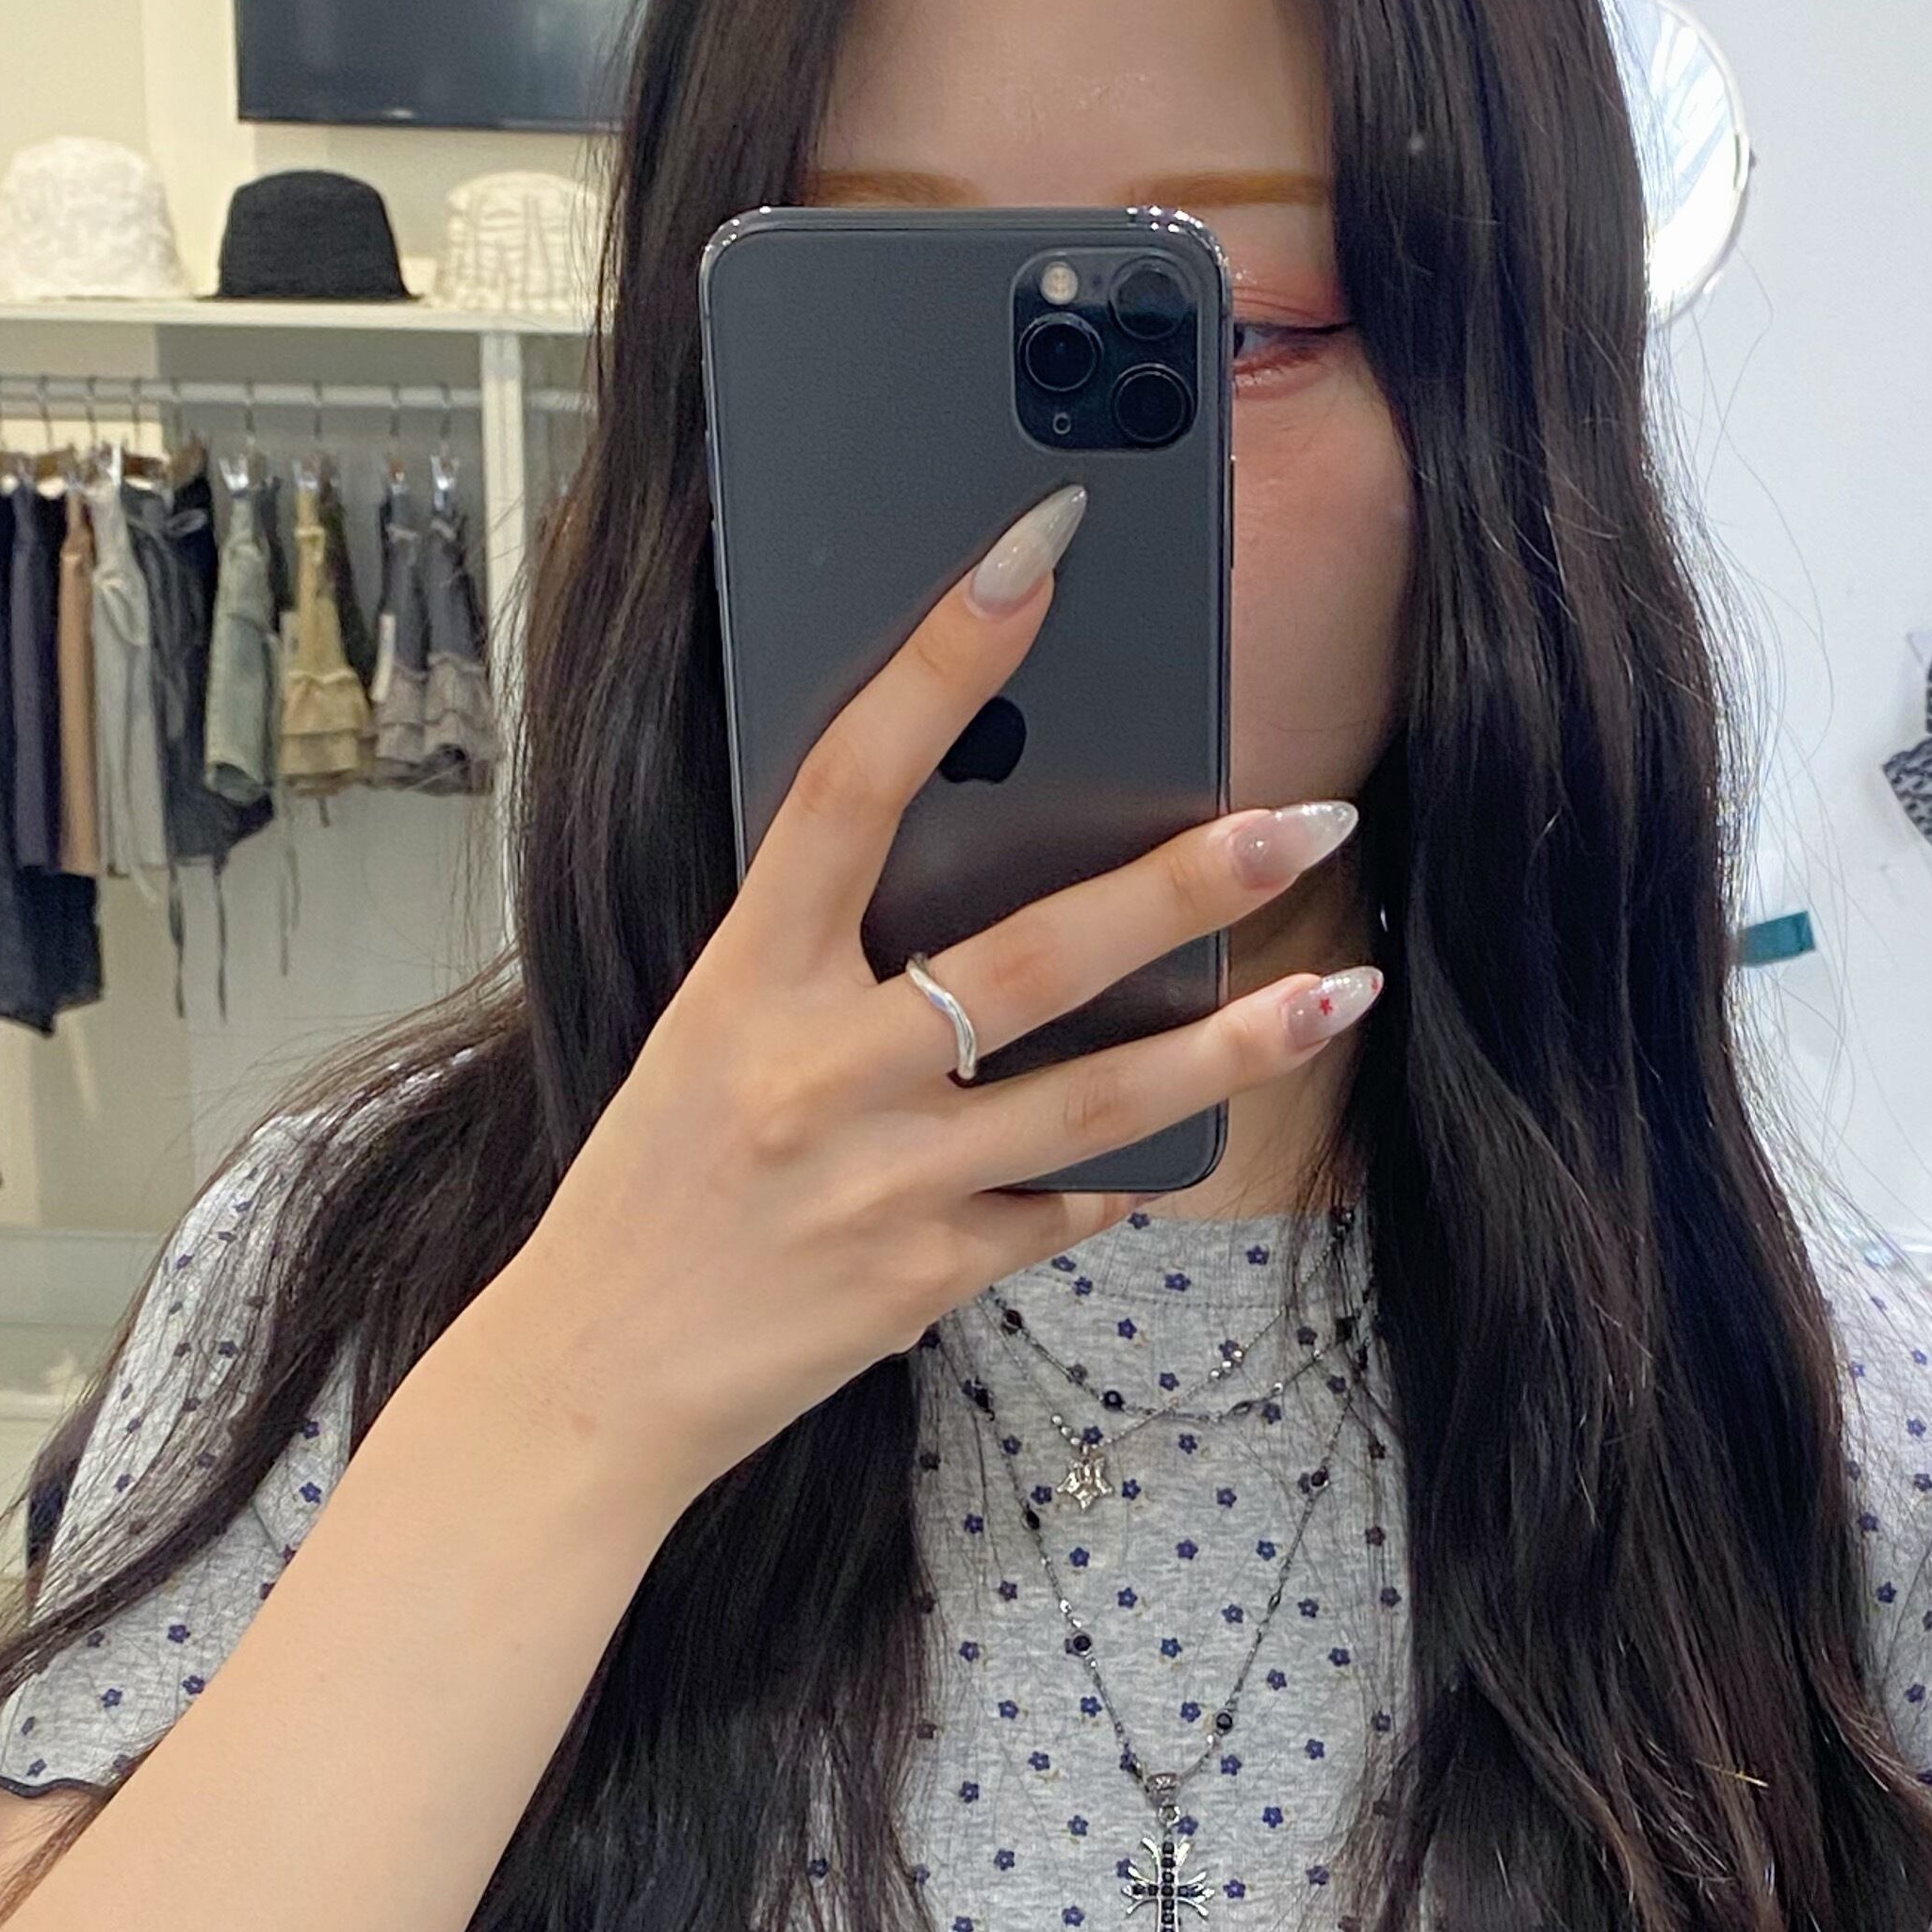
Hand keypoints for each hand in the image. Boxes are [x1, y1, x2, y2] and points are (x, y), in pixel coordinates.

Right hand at [500, 479, 1378, 1505]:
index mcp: (742, 981)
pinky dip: (1128, 1166)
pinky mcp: (928, 1276)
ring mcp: (884, 1182)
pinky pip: (1066, 1205)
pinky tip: (1192, 1131)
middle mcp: (818, 1073)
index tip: (1034, 552)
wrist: (591, 1379)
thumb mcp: (706, 1040)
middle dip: (1187, 880)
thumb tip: (976, 871)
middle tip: (1307, 817)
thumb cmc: (652, 1191)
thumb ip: (819, 962)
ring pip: (1101, 1095)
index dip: (942, 661)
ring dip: (1237, 1042)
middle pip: (1036, 953)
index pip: (849, 784)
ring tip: (1340, 991)